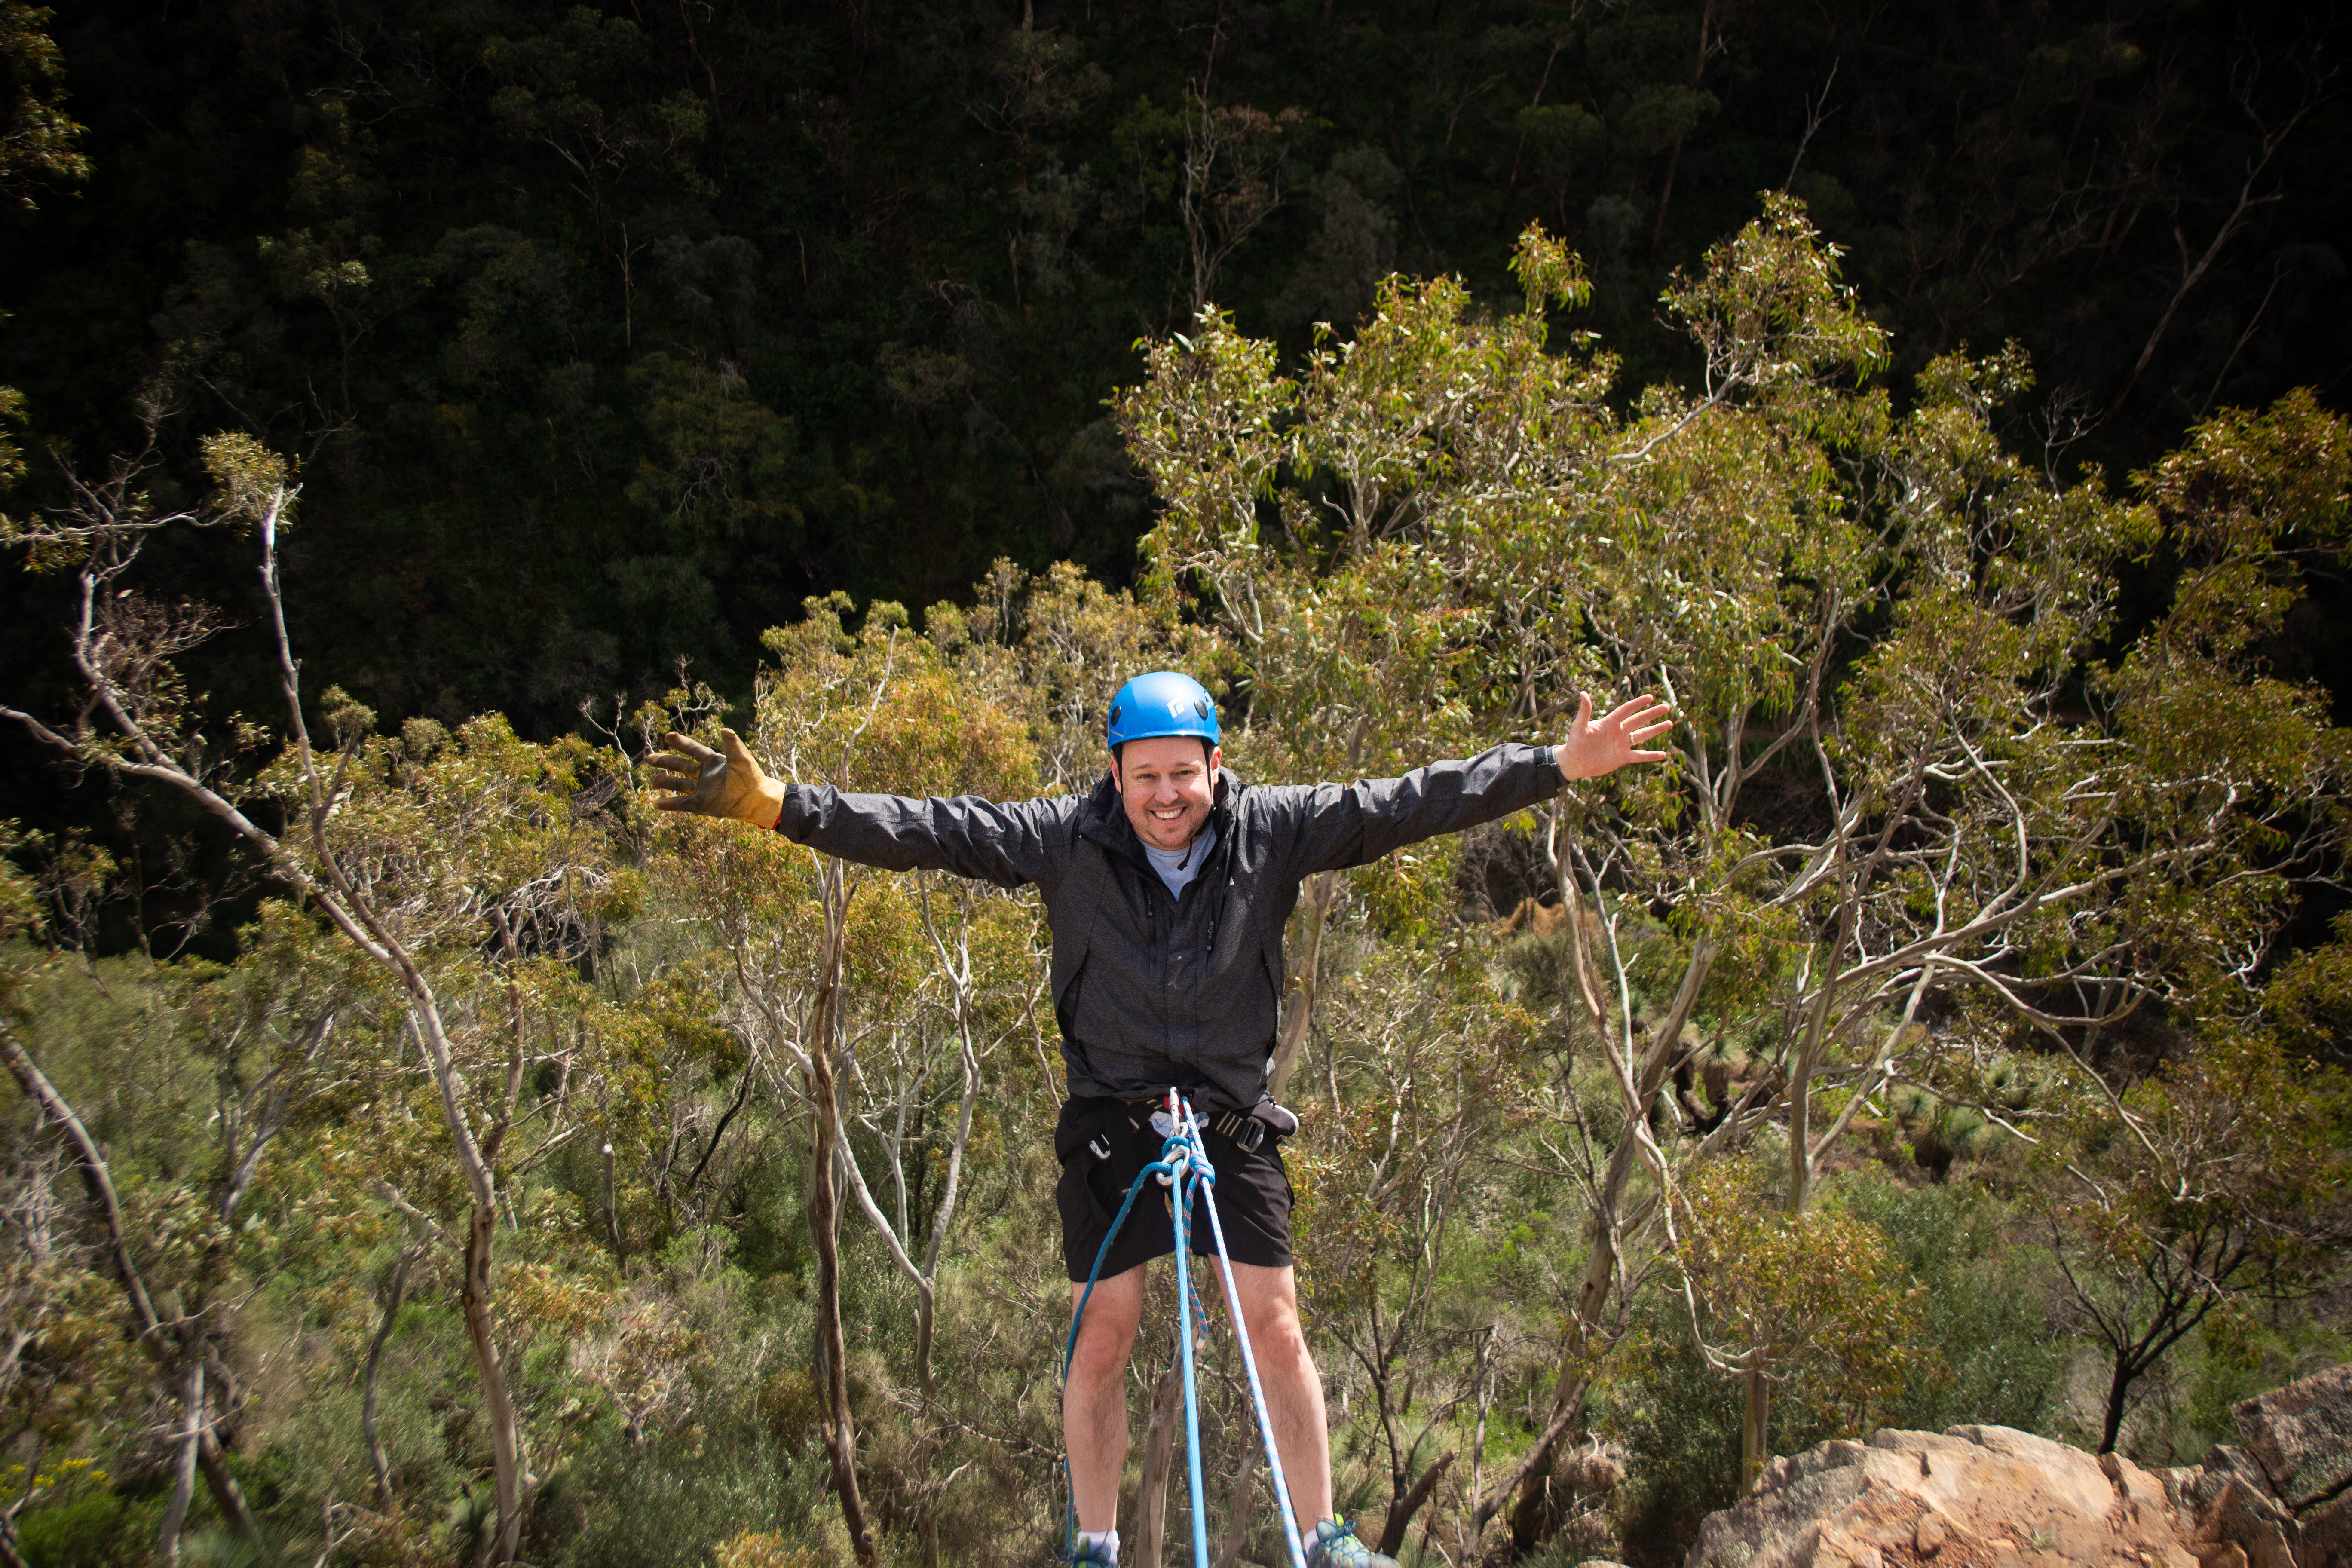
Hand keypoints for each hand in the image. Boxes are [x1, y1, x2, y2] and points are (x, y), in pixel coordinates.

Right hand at [648, 728, 786, 826]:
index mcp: (712, 761)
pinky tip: (657, 803)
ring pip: (679, 785)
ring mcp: (702, 790)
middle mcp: (704, 775)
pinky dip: (670, 804)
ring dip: (666, 783)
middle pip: (680, 766)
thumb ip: (732, 745)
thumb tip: (725, 729)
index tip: (667, 736)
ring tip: (653, 781)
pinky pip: (683, 804)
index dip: (680, 743)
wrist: (756, 799)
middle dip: (665, 762)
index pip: (693, 750)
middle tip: (649, 758)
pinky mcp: (702, 805)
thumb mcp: (742, 759)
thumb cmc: (752, 777)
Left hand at [1555, 692, 1674, 780]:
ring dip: (1656, 730)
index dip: (1637, 704)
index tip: (1650, 697)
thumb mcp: (1579, 726)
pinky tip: (1663, 755)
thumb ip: (1584, 711)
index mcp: (1609, 722)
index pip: (1626, 710)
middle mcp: (1619, 731)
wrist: (1574, 762)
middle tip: (1666, 707)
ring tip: (1669, 723)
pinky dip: (1650, 756)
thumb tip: (1583, 693)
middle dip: (1652, 714)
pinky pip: (1639, 756)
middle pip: (1638, 720)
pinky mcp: (1622, 757)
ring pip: (1642, 735)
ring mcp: (1622, 744)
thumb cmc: (1575, 742)